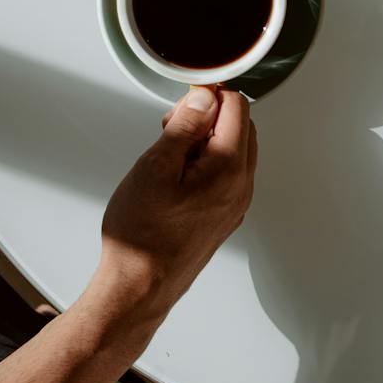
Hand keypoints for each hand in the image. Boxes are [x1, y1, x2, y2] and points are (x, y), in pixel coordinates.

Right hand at [95, 85, 256, 311]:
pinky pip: (228, 174)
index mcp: (229, 168)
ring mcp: (236, 203)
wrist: (141, 285)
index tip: (181, 106)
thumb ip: (185, 127)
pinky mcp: (225, 216)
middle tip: (170, 128)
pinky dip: (208, 163)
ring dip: (207, 140)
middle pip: (241, 126)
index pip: (237, 106)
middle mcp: (242, 185)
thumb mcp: (155, 166)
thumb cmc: (143, 233)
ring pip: (235, 150)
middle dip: (208, 116)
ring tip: (169, 153)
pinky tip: (177, 175)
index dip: (208, 97)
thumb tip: (205, 99)